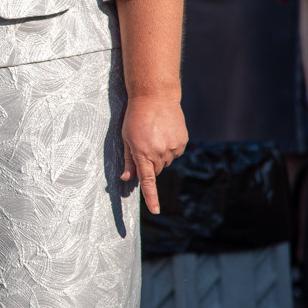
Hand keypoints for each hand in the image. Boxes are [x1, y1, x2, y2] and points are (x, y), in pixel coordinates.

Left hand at [121, 95, 186, 214]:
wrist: (155, 96)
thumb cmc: (135, 116)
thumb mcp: (126, 138)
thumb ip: (128, 160)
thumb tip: (127, 178)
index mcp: (142, 153)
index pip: (147, 181)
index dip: (151, 197)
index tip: (155, 211)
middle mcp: (159, 153)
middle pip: (155, 170)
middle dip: (149, 164)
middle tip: (144, 145)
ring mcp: (173, 148)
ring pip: (166, 161)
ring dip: (160, 154)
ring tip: (155, 134)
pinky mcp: (182, 142)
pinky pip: (175, 152)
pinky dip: (170, 147)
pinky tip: (165, 132)